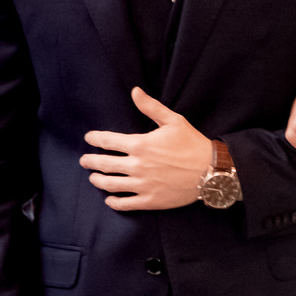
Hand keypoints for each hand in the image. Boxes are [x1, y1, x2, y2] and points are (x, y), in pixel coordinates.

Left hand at [80, 88, 211, 209]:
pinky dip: (114, 202)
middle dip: (90, 162)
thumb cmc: (193, 144)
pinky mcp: (151, 200)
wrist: (211, 171)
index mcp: (140, 144)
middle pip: (104, 164)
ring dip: (98, 181)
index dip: (95, 139)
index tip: (89, 139)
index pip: (108, 141)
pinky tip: (110, 199)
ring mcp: (143, 185)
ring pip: (111, 185)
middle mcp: (138, 165)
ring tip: (94, 178)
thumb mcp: (174, 121)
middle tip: (84, 161)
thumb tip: (134, 91)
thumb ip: (151, 107)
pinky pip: (126, 204)